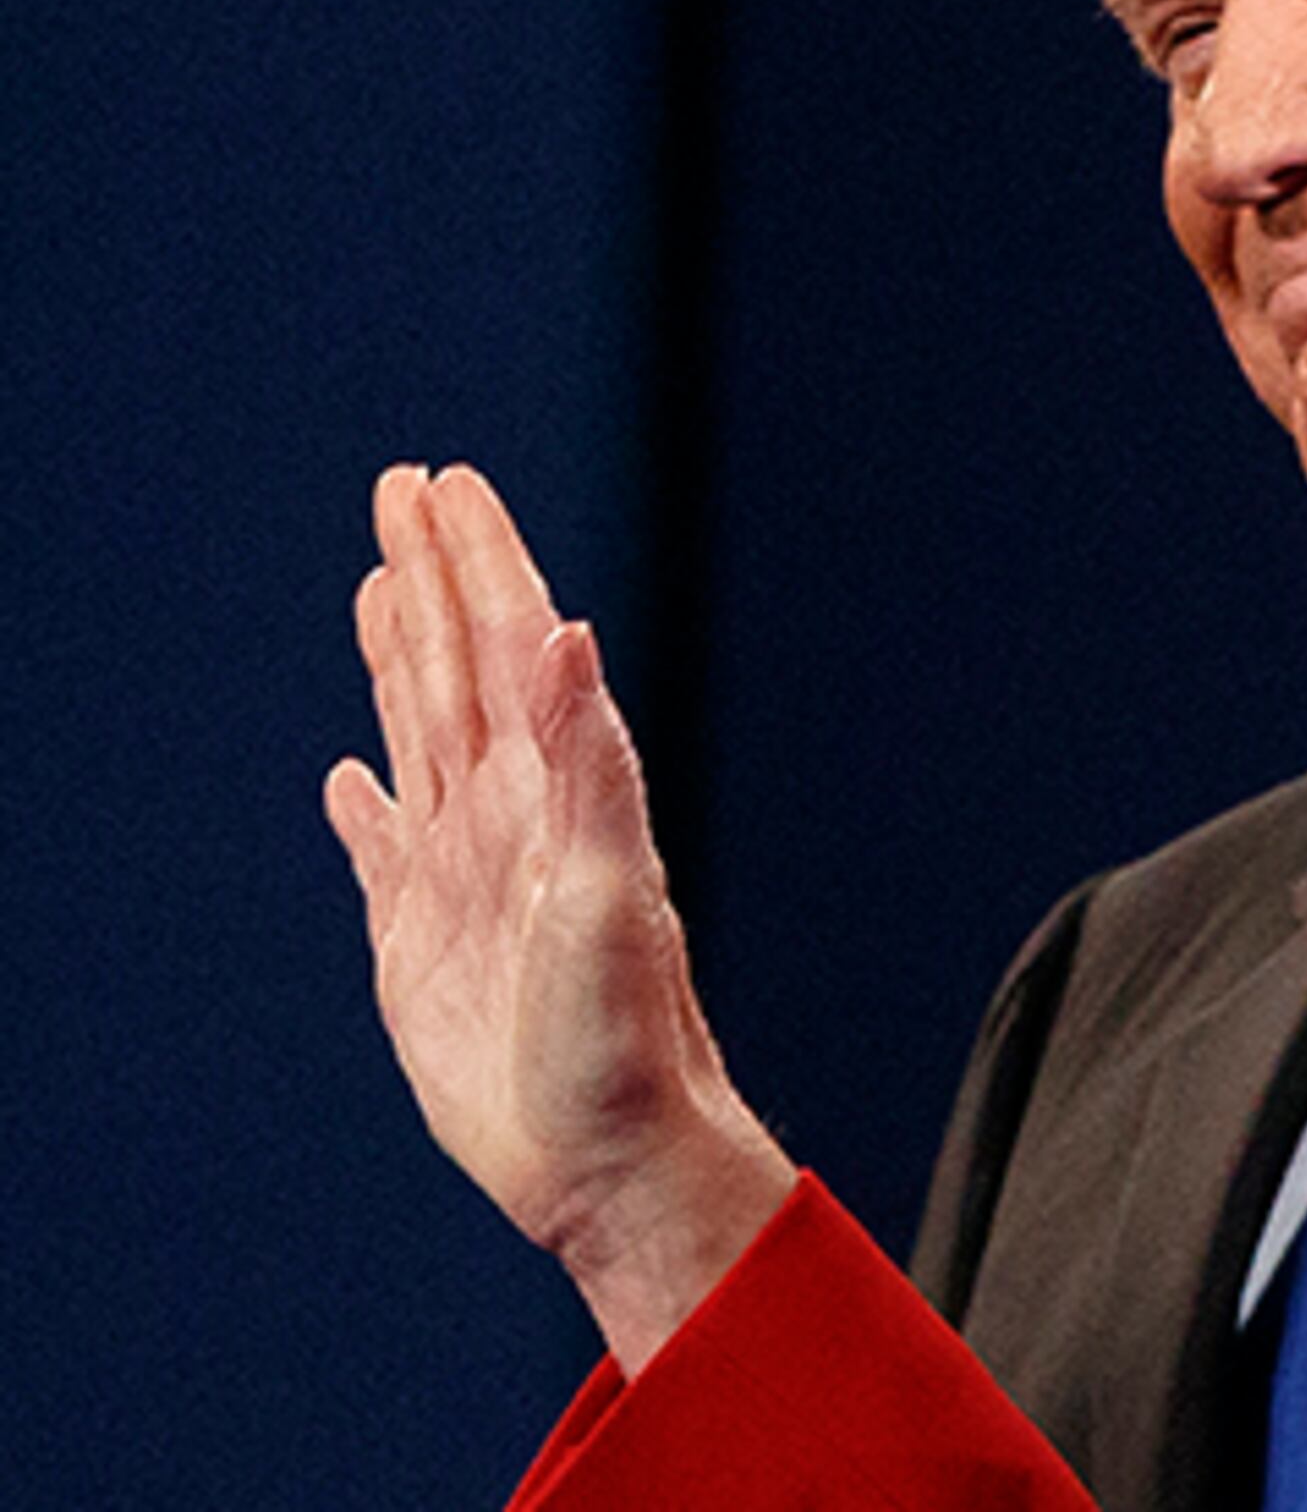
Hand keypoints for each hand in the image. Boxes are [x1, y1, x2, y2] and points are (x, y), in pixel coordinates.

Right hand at [323, 463, 795, 1369]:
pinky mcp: (422, 949)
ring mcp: (464, 879)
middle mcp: (512, 819)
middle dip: (433, 576)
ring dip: (401, 659)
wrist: (612, 1155)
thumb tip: (568, 633)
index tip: (446, 483)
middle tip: (403, 487)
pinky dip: (367, 807)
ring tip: (381, 587)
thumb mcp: (607, 888)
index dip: (479, 560)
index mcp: (556, 793)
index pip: (509, 643)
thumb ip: (588, 760)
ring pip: (424, 735)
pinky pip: (384, 853)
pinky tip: (351, 778)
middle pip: (459, 667)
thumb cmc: (624, 1037)